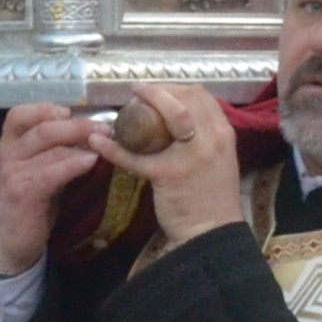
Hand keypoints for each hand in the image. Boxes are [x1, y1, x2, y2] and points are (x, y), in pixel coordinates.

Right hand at [0, 103, 111, 280]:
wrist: (6, 243)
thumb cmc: (26, 205)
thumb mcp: (35, 172)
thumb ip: (52, 153)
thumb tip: (88, 135)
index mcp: (9, 145)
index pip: (18, 115)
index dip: (44, 108)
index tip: (70, 110)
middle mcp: (7, 155)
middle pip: (42, 128)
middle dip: (77, 125)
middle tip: (105, 127)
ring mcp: (13, 173)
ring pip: (49, 145)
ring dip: (82, 141)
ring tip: (106, 142)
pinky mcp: (23, 193)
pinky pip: (52, 172)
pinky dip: (74, 163)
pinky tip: (92, 161)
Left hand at [106, 81, 244, 243]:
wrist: (211, 234)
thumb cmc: (211, 198)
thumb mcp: (217, 159)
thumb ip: (201, 138)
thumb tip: (172, 120)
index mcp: (223, 133)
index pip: (201, 95)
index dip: (175, 87)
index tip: (158, 92)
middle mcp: (212, 138)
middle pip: (185, 97)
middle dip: (157, 91)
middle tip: (136, 96)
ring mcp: (191, 155)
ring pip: (168, 115)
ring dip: (142, 105)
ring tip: (121, 110)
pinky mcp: (168, 174)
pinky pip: (136, 156)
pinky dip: (114, 148)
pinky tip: (98, 143)